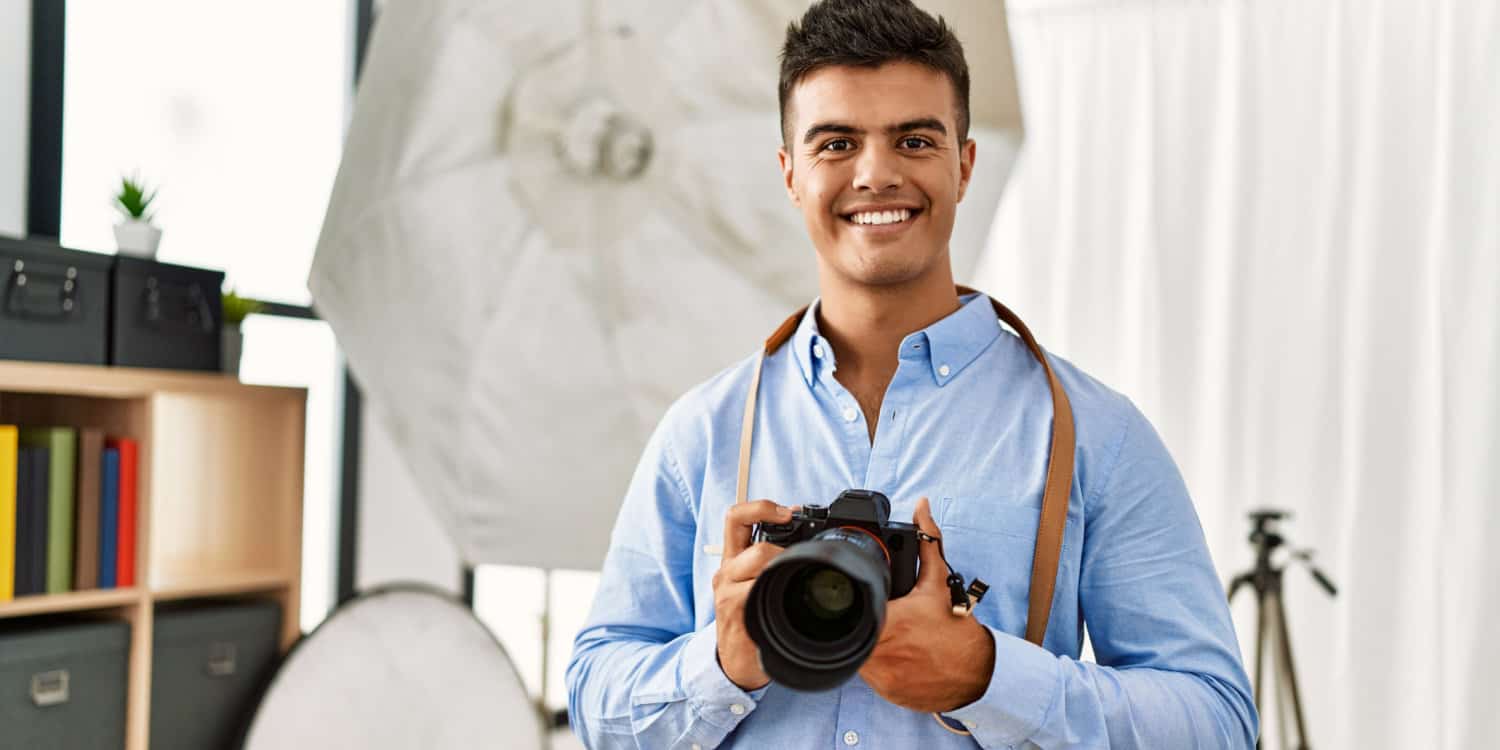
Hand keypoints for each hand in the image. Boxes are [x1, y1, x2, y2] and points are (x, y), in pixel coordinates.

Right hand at [713, 499, 793, 690]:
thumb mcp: (753, 585)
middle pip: (757, 544)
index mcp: (733, 560)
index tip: (787, 512)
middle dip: (786, 550)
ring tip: (795, 584)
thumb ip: (771, 562)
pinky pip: (759, 590)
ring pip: (761, 562)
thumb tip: (808, 540)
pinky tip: (787, 603)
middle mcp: (726, 572)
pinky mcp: (737, 612)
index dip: (761, 508)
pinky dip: (778, 590)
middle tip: (804, 559)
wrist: (735, 662)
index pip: (736, 518)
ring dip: (784, 568)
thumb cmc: (751, 621)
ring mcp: (728, 592)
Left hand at [859, 497, 995, 712]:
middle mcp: (881, 650)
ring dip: (866, 646)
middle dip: (860, 625)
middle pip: (851, 633)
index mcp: (888, 620)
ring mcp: (883, 675)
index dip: (853, 604)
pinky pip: (871, 678)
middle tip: (878, 620)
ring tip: (887, 638)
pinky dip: (879, 668)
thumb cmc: (955, 626)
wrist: (978, 673)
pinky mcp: (888, 693)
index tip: (861, 601)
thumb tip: (921, 508)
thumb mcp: (938, 582)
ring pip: (857, 656)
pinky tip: (896, 658)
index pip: (852, 609)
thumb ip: (927, 543)